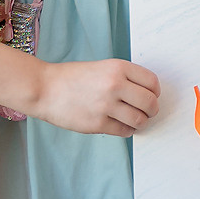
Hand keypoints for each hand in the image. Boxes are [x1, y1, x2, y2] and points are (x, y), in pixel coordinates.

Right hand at [30, 58, 160, 135]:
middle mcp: (115, 85)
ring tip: (134, 120)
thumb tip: (147, 94)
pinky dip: (127, 130)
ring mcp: (106, 106)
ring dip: (141, 122)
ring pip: (140, 120)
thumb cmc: (72, 78)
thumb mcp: (102, 67)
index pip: (152, 82)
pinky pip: (124, 131)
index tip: (151, 96)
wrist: (44, 88)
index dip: (155, 92)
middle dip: (152, 109)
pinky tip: (121, 125)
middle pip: (150, 103)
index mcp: (118, 68)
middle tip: (147, 111)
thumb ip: (124, 78)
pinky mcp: (97, 124)